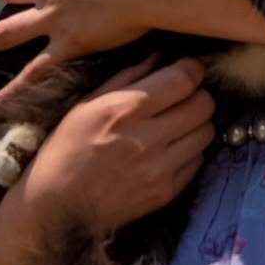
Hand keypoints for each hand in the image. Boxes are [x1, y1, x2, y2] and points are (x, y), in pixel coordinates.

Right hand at [21, 57, 217, 233]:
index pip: (183, 80)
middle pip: (204, 104)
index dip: (191, 69)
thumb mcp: (87, 104)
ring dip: (195, 123)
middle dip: (196, 95)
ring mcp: (159, 169)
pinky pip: (198, 160)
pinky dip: (188, 151)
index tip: (186, 70)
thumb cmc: (67, 148)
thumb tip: (162, 58)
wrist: (57, 205)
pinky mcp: (166, 192)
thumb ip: (128, 77)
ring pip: (206, 132)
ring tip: (175, 124)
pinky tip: (167, 150)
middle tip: (181, 98)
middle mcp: (146, 139)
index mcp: (123, 111)